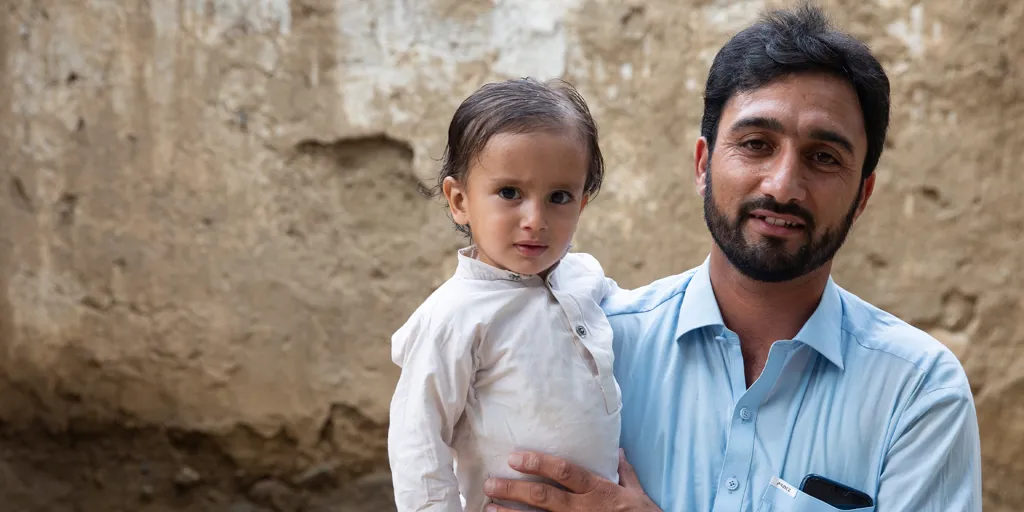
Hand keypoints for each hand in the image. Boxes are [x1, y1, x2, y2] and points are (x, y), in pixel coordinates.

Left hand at [482, 449, 660, 511]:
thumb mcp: (637, 494)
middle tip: (490, 483)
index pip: (564, 473)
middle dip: (514, 490)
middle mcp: (584, 509)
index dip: (538, 464)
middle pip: (544, 497)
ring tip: (489, 508)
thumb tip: (617, 451)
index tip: (515, 457)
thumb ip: (624, 472)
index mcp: (598, 491)